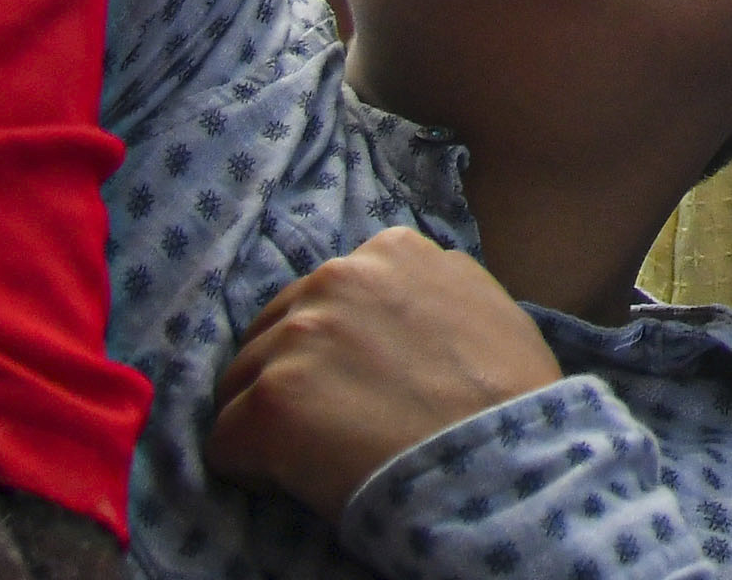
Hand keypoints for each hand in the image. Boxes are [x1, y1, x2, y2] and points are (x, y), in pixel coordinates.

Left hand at [200, 229, 563, 518]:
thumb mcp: (479, 303)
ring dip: (268, 420)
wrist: (500, 459)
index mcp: (389, 252)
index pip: (325, 296)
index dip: (334, 346)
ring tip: (316, 453)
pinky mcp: (271, 401)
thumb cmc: (506, 395)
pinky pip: (225, 442)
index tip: (358, 381)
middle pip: (272, 334)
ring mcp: (299, 339)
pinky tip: (295, 479)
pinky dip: (250, 467)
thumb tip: (392, 301)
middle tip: (334, 423)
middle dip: (292, 376)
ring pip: (240, 385)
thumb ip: (424, 288)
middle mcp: (336, 279)